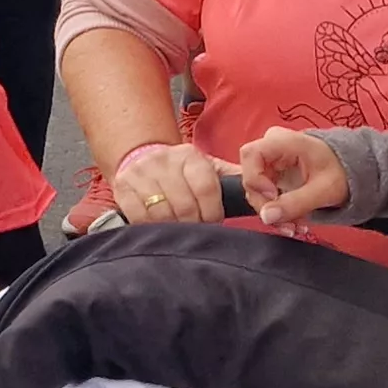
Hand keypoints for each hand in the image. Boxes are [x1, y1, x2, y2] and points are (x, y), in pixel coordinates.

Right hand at [111, 140, 230, 225]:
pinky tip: (160, 228)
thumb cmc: (181, 170)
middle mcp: (164, 162)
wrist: (140, 156)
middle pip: (185, 206)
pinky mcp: (123, 188)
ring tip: (180, 231)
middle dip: (195, 225)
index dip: (213, 213)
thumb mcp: (206, 167)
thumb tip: (263, 193)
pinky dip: (152, 227)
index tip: (213, 222)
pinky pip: (140, 217)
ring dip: (174, 228)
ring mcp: (141, 174)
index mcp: (190, 156)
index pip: (206, 189)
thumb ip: (232, 179)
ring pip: (163, 214)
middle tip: (198, 231)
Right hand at [238, 126, 350, 227]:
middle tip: (288, 223)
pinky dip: (277, 211)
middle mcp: (272, 148)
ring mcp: (271, 162)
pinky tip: (294, 221)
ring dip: (273, 213)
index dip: (255, 178)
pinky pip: (264, 196)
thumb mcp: (323, 190)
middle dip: (266, 205)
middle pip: (251, 177)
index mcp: (284, 141)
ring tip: (295, 225)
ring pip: (256, 191)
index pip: (250, 154)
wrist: (351, 170)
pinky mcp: (273, 176)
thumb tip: (266, 217)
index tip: (273, 196)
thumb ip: (295, 203)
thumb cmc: (341, 171)